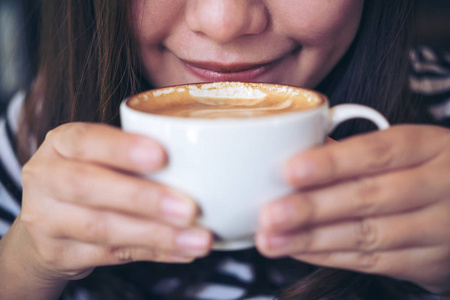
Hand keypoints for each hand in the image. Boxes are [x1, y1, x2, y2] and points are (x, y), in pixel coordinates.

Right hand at [3, 123, 211, 284]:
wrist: (46, 221)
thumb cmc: (88, 175)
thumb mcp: (98, 154)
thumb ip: (133, 155)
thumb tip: (200, 164)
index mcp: (60, 144)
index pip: (84, 140)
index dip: (121, 148)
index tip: (162, 155)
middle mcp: (46, 178)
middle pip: (87, 186)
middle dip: (143, 198)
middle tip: (189, 208)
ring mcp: (47, 220)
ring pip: (102, 229)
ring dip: (157, 235)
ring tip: (198, 239)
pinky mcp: (60, 254)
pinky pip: (112, 255)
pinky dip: (154, 252)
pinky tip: (183, 250)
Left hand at [256, 125, 449, 295]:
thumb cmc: (424, 171)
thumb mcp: (406, 149)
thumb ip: (357, 151)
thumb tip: (300, 150)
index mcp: (429, 147)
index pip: (377, 151)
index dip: (332, 162)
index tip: (289, 170)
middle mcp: (439, 187)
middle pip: (369, 198)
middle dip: (312, 208)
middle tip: (269, 214)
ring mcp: (438, 229)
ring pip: (367, 236)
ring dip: (312, 239)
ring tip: (270, 239)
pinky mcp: (428, 264)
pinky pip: (372, 263)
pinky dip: (329, 256)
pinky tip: (298, 250)